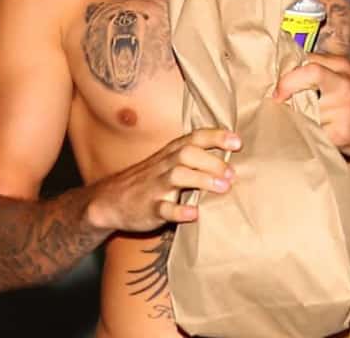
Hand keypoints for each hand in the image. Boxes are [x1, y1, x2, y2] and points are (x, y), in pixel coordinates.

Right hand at [87, 129, 240, 232]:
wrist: (111, 200)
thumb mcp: (169, 161)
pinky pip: (163, 208)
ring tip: (223, 188)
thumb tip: (232, 157)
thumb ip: (196, 157)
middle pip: (188, 153)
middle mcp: (165, 165)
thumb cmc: (151, 179)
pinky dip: (178, 210)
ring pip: (178, 176)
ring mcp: (156, 186)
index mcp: (172, 152)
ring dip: (202, 180)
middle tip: (233, 173)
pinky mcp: (149, 208)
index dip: (216, 136)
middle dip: (212, 161)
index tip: (238, 142)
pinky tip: (193, 213)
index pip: (195, 137)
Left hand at [273, 53, 349, 164]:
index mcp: (341, 66)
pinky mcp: (340, 131)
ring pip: (304, 107)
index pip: (307, 61)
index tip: (277, 90)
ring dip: (298, 116)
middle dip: (288, 90)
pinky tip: (317, 134)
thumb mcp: (345, 79)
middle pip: (306, 76)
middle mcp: (343, 83)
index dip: (287, 75)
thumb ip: (319, 71)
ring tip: (306, 121)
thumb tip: (282, 74)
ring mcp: (343, 107)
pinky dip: (308, 133)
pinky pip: (312, 130)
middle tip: (279, 102)